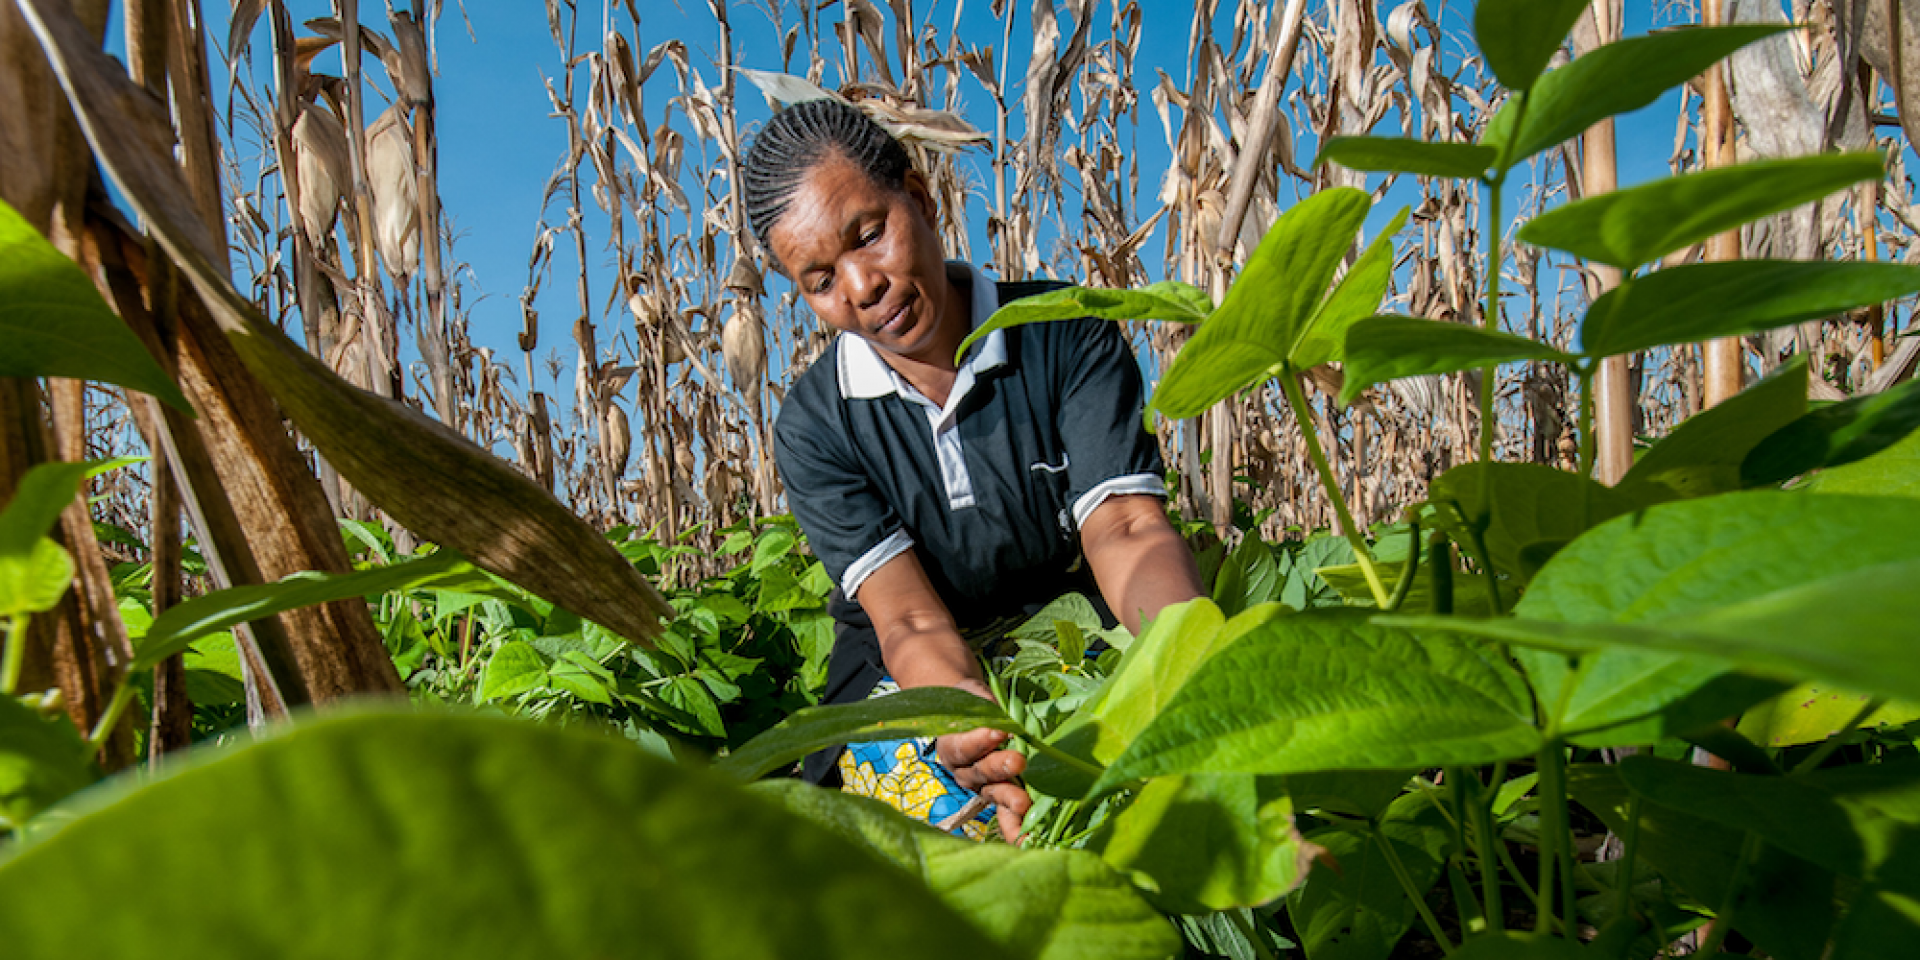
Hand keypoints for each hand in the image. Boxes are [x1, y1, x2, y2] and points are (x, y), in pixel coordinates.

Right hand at [935, 679, 1031, 842]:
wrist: (972, 715)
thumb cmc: (973, 703)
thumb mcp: (974, 697)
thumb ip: (985, 705)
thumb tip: (1002, 716)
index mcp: (952, 747)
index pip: (963, 745)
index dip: (979, 740)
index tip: (998, 731)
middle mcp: (965, 772)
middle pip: (981, 772)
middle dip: (999, 768)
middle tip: (1018, 761)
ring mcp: (984, 788)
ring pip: (995, 794)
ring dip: (1011, 799)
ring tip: (1024, 803)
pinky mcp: (1002, 798)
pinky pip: (1007, 816)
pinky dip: (1017, 828)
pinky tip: (1029, 841)